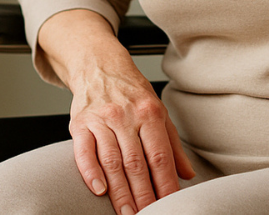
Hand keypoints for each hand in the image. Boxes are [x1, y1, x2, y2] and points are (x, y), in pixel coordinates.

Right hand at [70, 65, 194, 214]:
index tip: (169, 202)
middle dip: (143, 194)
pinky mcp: (81, 124)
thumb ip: (172, 144)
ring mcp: (102, 120)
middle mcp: (126, 116)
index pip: (160, 154)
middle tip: (147, 214)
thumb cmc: (133, 93)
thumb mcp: (159, 112)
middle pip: (136, 162)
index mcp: (150, 113)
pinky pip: (85, 151)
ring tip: (128, 212)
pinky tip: (99, 190)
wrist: (101, 68)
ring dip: (120, 192)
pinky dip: (91, 172)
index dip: (165, 182)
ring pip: (113, 161)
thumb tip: (187, 173)